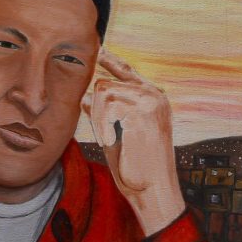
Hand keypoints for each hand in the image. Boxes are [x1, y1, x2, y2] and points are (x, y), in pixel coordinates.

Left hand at [83, 50, 184, 235]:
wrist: (153, 190)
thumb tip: (85, 98)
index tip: (95, 52)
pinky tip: (112, 141)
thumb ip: (105, 115)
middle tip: (103, 135)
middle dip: (95, 110)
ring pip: (103, 90)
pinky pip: (105, 105)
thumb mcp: (117, 136)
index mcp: (154, 99)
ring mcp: (151, 100)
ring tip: (109, 139)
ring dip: (97, 118)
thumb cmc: (135, 170)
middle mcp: (155, 95)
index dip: (108, 60)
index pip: (127, 71)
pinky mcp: (143, 109)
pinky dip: (101, 125)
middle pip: (106, 82)